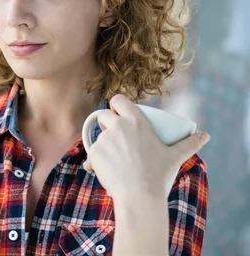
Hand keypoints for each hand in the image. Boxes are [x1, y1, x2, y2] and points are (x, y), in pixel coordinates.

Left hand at [82, 94, 209, 199]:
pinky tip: (97, 168)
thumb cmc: (158, 174)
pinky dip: (93, 161)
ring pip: (98, 137)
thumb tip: (205, 136)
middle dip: (106, 123)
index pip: (118, 99)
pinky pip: (90, 154)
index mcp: (136, 121)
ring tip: (112, 158)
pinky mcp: (95, 153)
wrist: (139, 195)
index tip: (119, 113)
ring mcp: (104, 139)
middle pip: (104, 115)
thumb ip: (190, 144)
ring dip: (102, 144)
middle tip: (115, 136)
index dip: (117, 105)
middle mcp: (118, 126)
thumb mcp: (175, 156)